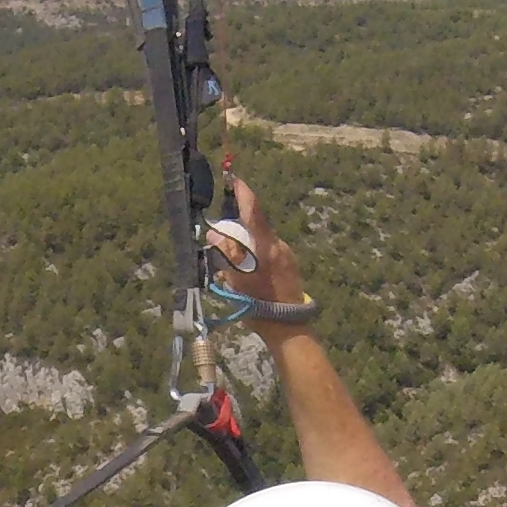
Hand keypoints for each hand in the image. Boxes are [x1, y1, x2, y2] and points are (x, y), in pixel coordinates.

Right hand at [211, 179, 315, 333]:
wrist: (289, 327)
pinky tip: (248, 272)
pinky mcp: (290, 265)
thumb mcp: (236, 280)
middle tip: (222, 234)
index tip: (234, 179)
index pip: (253, 210)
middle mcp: (278, 245)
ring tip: (233, 262)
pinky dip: (256, 255)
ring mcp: (287, 255)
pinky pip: (269, 252)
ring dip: (247, 244)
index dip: (243, 192)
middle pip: (256, 226)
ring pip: (262, 241)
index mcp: (265, 245)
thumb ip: (226, 254)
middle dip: (239, 225)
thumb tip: (215, 234)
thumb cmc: (259, 305)